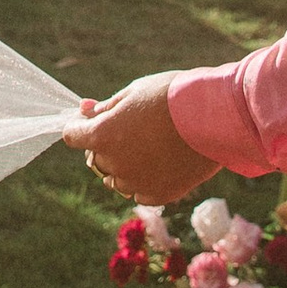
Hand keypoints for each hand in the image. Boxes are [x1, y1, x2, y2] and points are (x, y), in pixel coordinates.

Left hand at [63, 73, 221, 204]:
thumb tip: (86, 112)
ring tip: (150, 144)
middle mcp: (114, 164)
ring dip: (124, 164)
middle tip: (130, 126)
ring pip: (117, 178)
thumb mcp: (134, 93)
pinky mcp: (159, 195)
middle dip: (104, 144)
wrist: (215, 117)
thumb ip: (106, 108)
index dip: (79, 126)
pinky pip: (140, 191)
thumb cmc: (172, 97)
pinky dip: (144, 178)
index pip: (72, 135)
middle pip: (95, 158)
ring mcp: (136, 183)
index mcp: (102, 136)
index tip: (91, 119)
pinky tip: (162, 160)